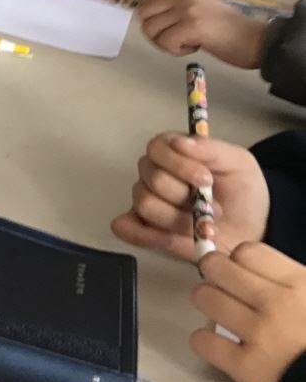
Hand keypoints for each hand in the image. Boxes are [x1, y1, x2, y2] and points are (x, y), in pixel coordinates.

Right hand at [111, 131, 268, 260]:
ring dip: (178, 219)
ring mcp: (146, 202)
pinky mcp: (144, 229)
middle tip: (215, 209)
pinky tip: (172, 239)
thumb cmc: (243, 192)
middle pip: (152, 180)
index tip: (207, 180)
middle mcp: (152, 174)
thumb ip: (211, 149)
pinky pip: (127, 229)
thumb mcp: (238, 163)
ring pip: (146, 205)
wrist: (253, 228)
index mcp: (170, 152)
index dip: (179, 165)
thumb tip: (181, 143)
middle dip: (185, 197)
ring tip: (203, 226)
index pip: (156, 149)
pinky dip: (145, 235)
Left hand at [137, 0, 266, 68]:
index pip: (148, 4)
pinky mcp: (193, 26)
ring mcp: (188, 10)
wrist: (258, 41)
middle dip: (154, 34)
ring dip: (166, 44)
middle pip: (144, 16)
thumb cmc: (233, 33)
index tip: (166, 34)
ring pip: (153, 30)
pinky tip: (195, 48)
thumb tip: (155, 23)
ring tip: (188, 45)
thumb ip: (181, 13)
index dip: (150, 23)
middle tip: (174, 43)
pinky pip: (166, 42)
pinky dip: (176, 51)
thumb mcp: (203, 13)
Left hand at [190, 244, 305, 381]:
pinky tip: (221, 346)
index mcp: (300, 283)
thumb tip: (256, 271)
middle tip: (224, 288)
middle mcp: (276, 303)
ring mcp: (259, 334)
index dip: (241, 262)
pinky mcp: (246, 367)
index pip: (247, 251)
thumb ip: (293, 283)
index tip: (244, 274)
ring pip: (204, 297)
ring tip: (222, 314)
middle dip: (215, 274)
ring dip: (209, 303)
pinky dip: (206, 342)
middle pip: (216, 267)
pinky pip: (202, 341)